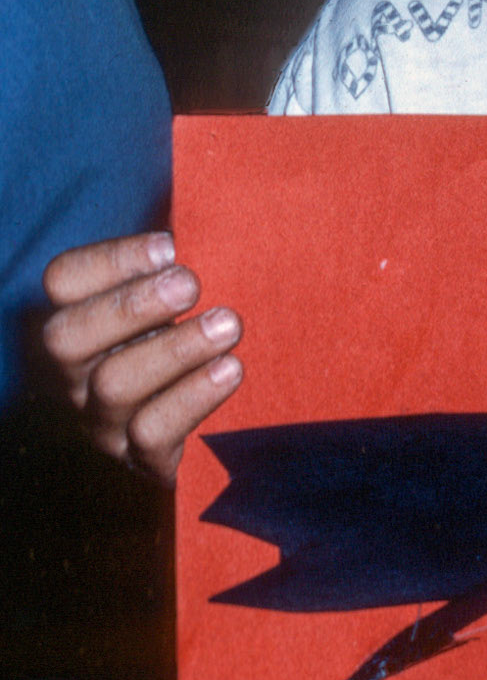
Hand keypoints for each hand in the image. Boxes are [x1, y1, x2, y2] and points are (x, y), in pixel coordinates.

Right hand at [42, 231, 242, 484]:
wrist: (200, 433)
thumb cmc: (184, 342)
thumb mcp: (168, 300)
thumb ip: (172, 265)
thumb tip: (208, 217)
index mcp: (79, 320)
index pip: (62, 282)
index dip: (109, 261)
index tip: (169, 248)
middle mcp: (76, 374)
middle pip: (66, 338)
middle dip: (130, 306)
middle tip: (191, 284)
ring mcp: (103, 422)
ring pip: (113, 385)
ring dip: (175, 348)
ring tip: (228, 324)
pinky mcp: (140, 462)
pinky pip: (152, 434)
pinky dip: (193, 397)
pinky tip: (230, 369)